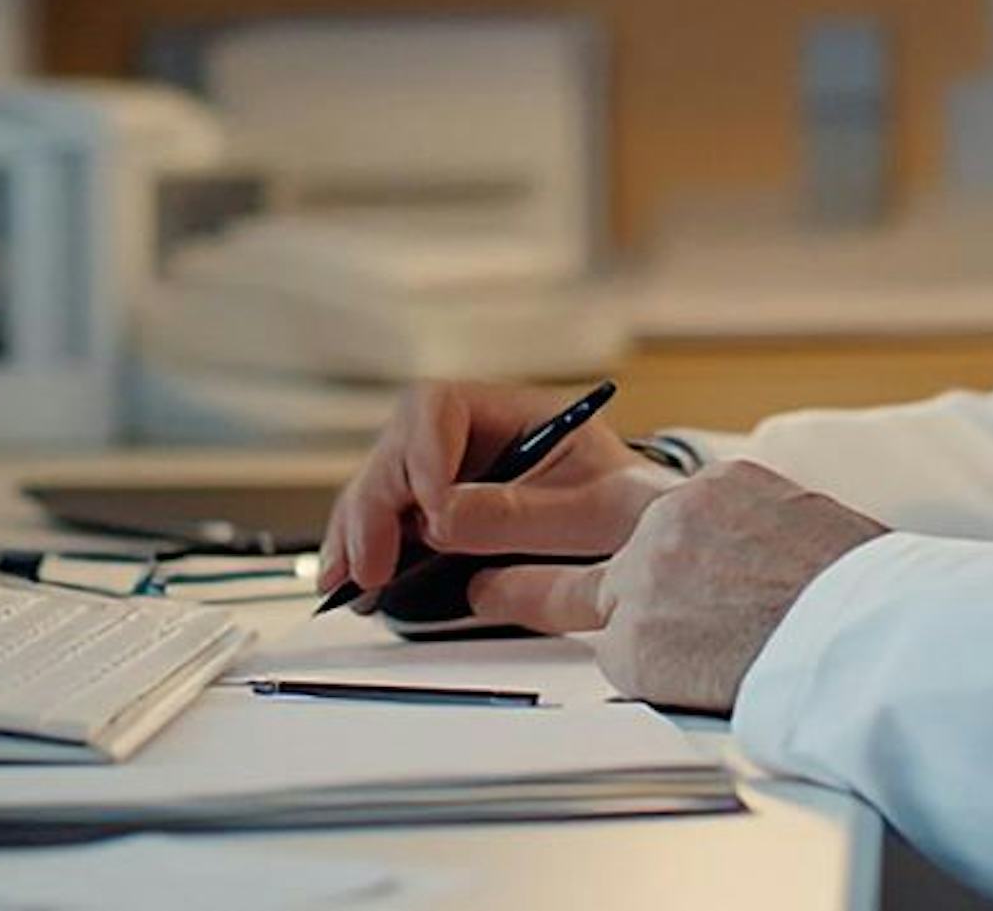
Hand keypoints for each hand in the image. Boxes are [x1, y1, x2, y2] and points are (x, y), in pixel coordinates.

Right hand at [314, 382, 681, 608]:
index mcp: (512, 412)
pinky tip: (348, 584)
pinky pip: (385, 524)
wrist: (648, 543)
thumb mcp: (593, 512)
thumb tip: (440, 520)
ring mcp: (448, 476)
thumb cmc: (631, 512)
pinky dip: (363, 552)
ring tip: (344, 582)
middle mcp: (470, 436)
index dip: (422, 454)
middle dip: (374, 505)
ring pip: (380, 487)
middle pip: (395, 449)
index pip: (439, 407)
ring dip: (355, 532)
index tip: (430, 511)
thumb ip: (521, 514)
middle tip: (370, 565)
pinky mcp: (437, 520)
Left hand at [471, 460, 886, 714]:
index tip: (588, 516)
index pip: (648, 499)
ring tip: (479, 591)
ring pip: (565, 591)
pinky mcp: (638, 645)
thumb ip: (756, 532)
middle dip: (505, 515)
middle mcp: (670, 523)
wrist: (869, 636)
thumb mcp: (809, 529)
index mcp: (721, 487)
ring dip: (515, 591)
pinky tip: (646, 670)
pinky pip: (614, 658)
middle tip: (453, 515)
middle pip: (567, 514)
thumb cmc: (864, 594)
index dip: (615, 515)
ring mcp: (646, 582)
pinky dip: (628, 669)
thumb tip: (752, 559)